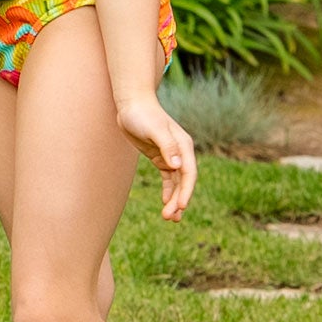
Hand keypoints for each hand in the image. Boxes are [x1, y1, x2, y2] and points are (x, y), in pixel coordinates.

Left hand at [115, 95, 196, 220]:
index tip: (181, 206)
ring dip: (174, 199)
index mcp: (183, 146)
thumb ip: (167, 146)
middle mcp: (180, 152)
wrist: (132, 104)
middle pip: (183, 181)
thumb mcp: (154, 129)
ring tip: (169, 218)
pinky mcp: (160, 158)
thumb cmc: (142, 114)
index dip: (186, 190)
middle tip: (169, 218)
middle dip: (178, 200)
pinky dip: (168, 191)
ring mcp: (171, 156)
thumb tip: (178, 165)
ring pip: (176, 183)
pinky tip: (165, 203)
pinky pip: (168, 179)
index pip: (189, 173)